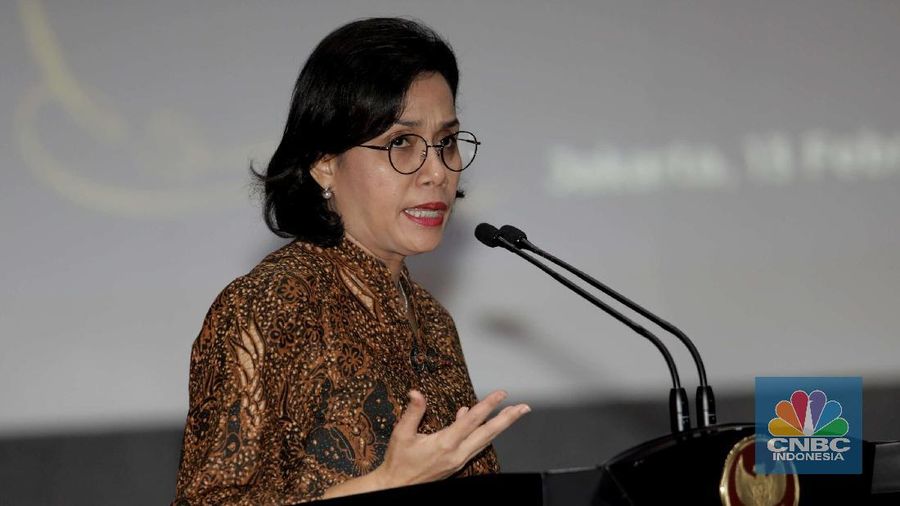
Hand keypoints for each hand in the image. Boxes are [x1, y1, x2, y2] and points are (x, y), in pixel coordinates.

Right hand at [371, 389, 529, 488]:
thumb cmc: (398, 462)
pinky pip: (475, 446)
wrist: (396, 486)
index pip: (472, 420)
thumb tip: (416, 393)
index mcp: (445, 444)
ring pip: (485, 440)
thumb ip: (413, 412)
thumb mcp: (402, 434)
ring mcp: (458, 460)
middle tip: (524, 408)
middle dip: (507, 419)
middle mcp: (457, 453)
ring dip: (500, 426)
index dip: (488, 405)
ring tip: (512, 413)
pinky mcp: (456, 464)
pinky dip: (482, 433)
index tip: (501, 394)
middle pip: (488, 433)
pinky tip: (480, 422)